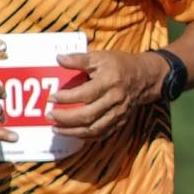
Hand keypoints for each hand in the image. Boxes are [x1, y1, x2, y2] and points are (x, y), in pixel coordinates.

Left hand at [55, 49, 170, 138]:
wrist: (144, 78)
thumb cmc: (120, 65)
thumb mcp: (100, 57)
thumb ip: (79, 59)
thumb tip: (58, 58)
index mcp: (110, 82)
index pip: (85, 94)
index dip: (67, 97)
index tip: (52, 97)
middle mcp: (115, 100)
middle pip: (88, 115)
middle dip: (66, 118)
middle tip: (49, 115)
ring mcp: (118, 114)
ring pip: (94, 129)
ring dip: (72, 131)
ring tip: (56, 128)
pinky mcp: (119, 122)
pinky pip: (101, 134)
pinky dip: (85, 136)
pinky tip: (72, 133)